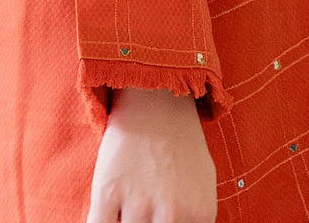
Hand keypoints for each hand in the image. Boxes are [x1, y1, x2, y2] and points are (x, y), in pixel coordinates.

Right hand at [85, 86, 217, 222]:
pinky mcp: (107, 192)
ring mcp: (139, 203)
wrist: (155, 98)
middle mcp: (171, 214)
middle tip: (141, 216)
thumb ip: (195, 222)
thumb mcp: (202, 189)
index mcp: (199, 215)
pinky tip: (105, 216)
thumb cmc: (180, 145)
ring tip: (126, 211)